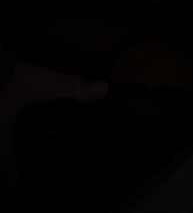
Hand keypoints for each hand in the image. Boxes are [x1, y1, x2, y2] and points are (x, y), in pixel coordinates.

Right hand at [1, 59, 107, 195]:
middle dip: (13, 182)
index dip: (25, 193)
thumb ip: (72, 87)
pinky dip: (2, 153)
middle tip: (31, 187)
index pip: (10, 179)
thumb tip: (100, 90)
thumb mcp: (41, 83)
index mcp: (0, 143)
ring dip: (6, 168)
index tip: (40, 200)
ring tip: (20, 171)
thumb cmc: (3, 77)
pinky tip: (10, 142)